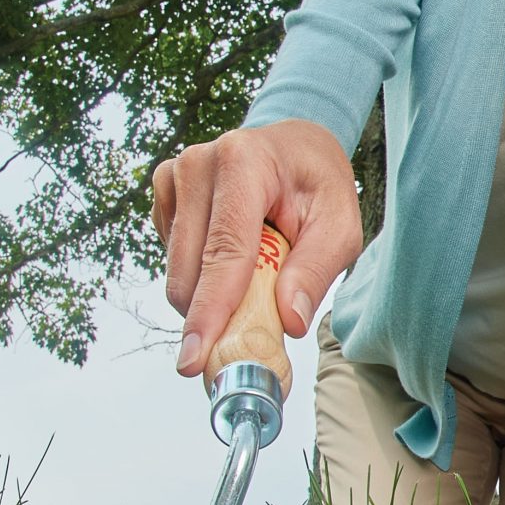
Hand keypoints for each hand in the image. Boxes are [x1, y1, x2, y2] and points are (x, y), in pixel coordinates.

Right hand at [152, 118, 361, 375]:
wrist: (293, 147)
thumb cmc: (318, 186)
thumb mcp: (341, 226)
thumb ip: (316, 271)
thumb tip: (289, 323)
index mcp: (244, 163)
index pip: (224, 251)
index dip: (210, 310)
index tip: (194, 357)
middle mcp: (198, 164)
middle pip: (191, 270)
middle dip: (213, 315)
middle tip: (248, 337)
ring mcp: (173, 176)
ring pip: (178, 271)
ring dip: (211, 294)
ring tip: (254, 274)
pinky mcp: (163, 193)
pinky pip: (174, 260)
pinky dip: (203, 274)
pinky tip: (232, 255)